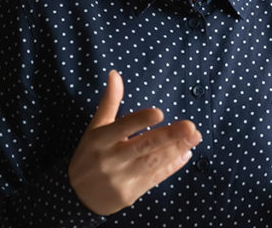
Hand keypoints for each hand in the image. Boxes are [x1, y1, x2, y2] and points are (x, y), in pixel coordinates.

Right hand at [68, 70, 201, 214]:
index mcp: (100, 139)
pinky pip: (154, 178)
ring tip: (194, 137)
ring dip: (176, 150)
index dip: (140, 120)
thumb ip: (109, 102)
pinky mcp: (129, 194)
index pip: (122, 127)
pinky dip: (171, 167)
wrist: (77, 196)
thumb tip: (115, 74)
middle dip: (169, 136)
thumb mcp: (95, 128)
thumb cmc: (90, 154)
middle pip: (143, 146)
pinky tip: (185, 154)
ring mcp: (120, 178)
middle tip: (191, 127)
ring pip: (152, 162)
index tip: (160, 112)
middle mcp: (110, 159)